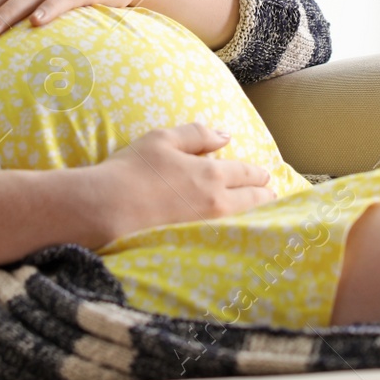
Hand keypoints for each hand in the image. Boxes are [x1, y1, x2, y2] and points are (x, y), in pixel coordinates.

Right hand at [87, 122, 276, 244]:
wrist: (107, 209)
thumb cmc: (133, 169)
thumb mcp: (163, 139)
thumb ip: (197, 135)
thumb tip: (225, 136)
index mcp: (212, 174)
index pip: (246, 173)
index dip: (258, 174)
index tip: (266, 175)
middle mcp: (215, 203)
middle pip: (251, 200)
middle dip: (265, 195)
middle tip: (273, 194)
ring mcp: (205, 227)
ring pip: (242, 220)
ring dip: (255, 214)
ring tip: (261, 212)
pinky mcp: (192, 245)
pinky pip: (225, 236)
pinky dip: (237, 231)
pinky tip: (236, 232)